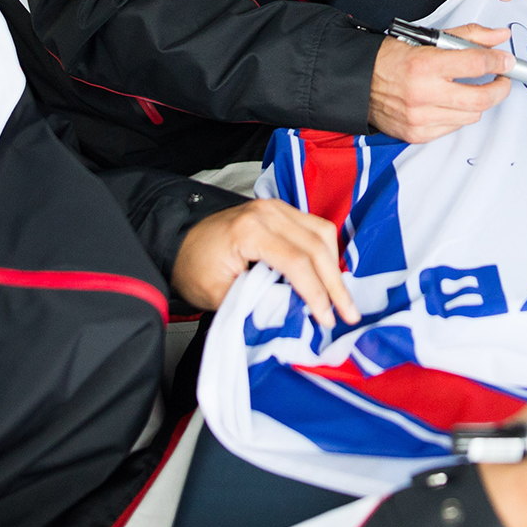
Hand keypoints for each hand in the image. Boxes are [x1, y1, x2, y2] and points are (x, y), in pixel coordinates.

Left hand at [170, 199, 359, 327]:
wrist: (178, 243)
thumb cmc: (194, 267)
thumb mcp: (218, 295)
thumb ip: (256, 303)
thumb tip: (293, 314)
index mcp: (249, 230)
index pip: (296, 261)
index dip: (316, 293)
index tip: (326, 318)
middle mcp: (268, 212)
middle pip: (317, 245)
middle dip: (335, 284)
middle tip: (348, 313)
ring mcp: (276, 207)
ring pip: (322, 232)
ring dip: (335, 267)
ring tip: (341, 299)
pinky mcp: (281, 211)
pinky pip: (314, 228)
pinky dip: (326, 253)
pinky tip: (329, 277)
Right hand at [368, 24, 516, 141]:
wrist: (359, 82)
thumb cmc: (391, 59)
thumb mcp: (429, 39)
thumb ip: (468, 36)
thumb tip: (499, 37)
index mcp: (425, 64)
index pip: (476, 64)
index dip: (499, 62)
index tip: (506, 62)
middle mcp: (422, 93)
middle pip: (480, 98)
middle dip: (500, 89)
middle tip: (502, 80)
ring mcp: (419, 117)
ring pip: (470, 116)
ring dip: (478, 102)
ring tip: (473, 90)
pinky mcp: (416, 134)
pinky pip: (453, 128)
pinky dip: (458, 116)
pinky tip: (452, 103)